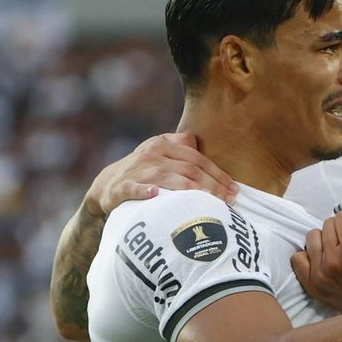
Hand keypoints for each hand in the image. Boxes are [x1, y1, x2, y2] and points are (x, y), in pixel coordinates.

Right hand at [83, 133, 235, 218]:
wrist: (107, 185)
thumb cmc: (143, 170)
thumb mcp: (160, 152)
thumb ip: (180, 145)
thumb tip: (199, 140)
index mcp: (162, 145)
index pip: (197, 158)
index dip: (218, 173)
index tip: (234, 189)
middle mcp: (151, 155)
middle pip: (188, 169)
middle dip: (212, 185)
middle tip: (229, 200)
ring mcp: (136, 171)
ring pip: (168, 178)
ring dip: (191, 190)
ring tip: (209, 201)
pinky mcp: (121, 187)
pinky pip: (134, 188)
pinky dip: (145, 191)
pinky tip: (157, 194)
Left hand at [292, 208, 341, 310]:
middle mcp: (333, 260)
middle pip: (327, 225)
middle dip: (341, 230)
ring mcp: (320, 273)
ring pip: (313, 237)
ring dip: (325, 240)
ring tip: (338, 251)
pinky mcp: (312, 284)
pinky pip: (298, 258)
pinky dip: (310, 255)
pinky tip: (323, 259)